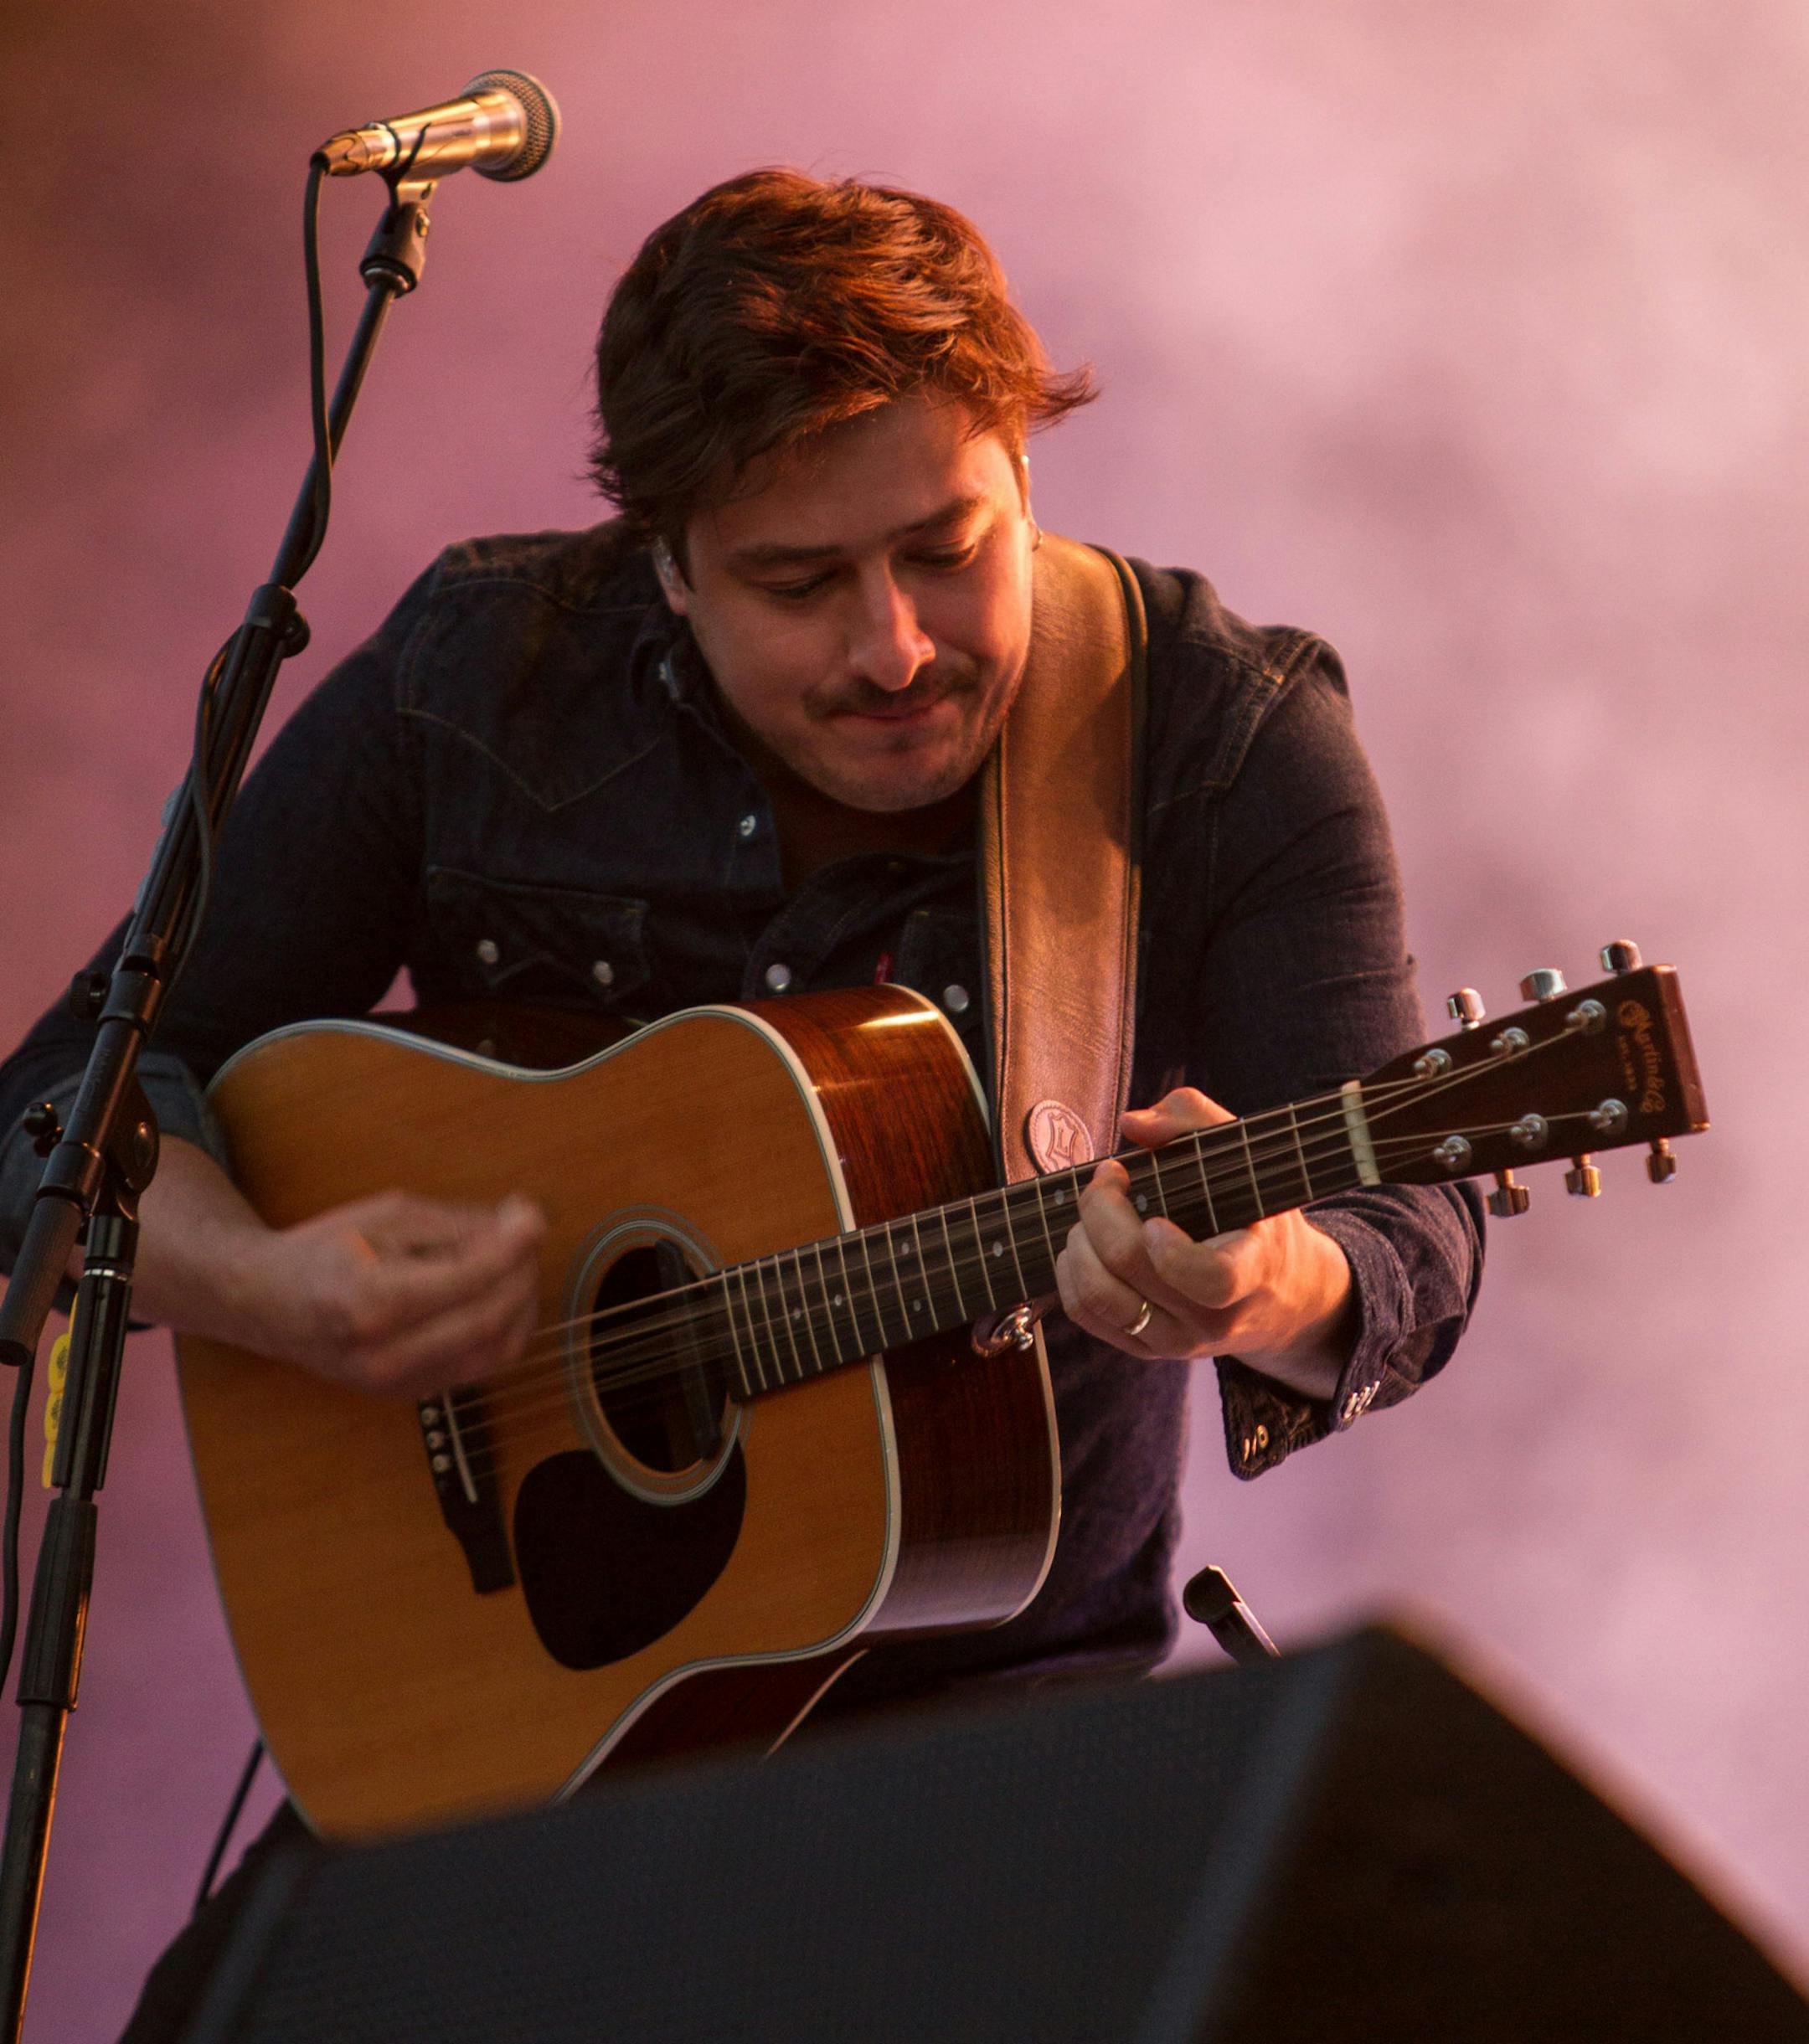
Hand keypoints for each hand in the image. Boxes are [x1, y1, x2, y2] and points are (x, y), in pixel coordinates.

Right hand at [230, 1190, 546, 1399]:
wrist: (269, 1305)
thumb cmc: (326, 1250)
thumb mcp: (388, 1217)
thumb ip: (459, 1225)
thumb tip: (524, 1224)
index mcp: (374, 1302)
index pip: (470, 1279)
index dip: (514, 1246)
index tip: (533, 1217)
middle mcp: (387, 1354)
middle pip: (490, 1318)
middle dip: (523, 1271)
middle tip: (526, 1234)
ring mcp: (400, 1383)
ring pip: (497, 1350)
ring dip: (522, 1301)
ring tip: (515, 1261)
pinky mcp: (412, 1394)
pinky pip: (482, 1366)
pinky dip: (505, 1328)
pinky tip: (500, 1293)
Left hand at [1054, 1087, 1355, 1399]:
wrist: (1280, 1295)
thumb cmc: (1257, 1214)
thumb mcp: (1249, 1159)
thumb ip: (1195, 1119)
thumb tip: (1132, 1124)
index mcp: (1251, 1270)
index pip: (1210, 1279)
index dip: (1171, 1249)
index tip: (1155, 1216)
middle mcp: (1215, 1316)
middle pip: (1130, 1266)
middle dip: (1100, 1207)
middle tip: (1108, 1177)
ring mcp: (1179, 1340)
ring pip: (1099, 1297)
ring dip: (1079, 1241)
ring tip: (1093, 1214)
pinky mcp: (1148, 1349)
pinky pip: (1086, 1315)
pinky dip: (1070, 1273)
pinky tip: (1084, 1244)